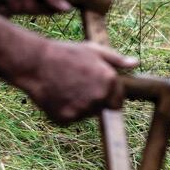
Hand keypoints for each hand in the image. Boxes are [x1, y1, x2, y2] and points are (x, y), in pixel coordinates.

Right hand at [15, 37, 135, 123]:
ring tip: (63, 88)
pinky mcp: (66, 118)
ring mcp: (83, 110)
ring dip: (78, 106)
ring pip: (85, 114)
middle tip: (75, 86)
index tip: (92, 88)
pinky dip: (63, 111)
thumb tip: (135, 63)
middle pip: (101, 108)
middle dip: (92, 100)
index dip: (107, 95)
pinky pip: (69, 119)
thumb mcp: (92, 50)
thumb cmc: (64, 53)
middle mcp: (99, 97)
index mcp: (109, 81)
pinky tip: (55, 96)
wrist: (34, 63)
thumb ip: (116, 59)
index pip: (117, 101)